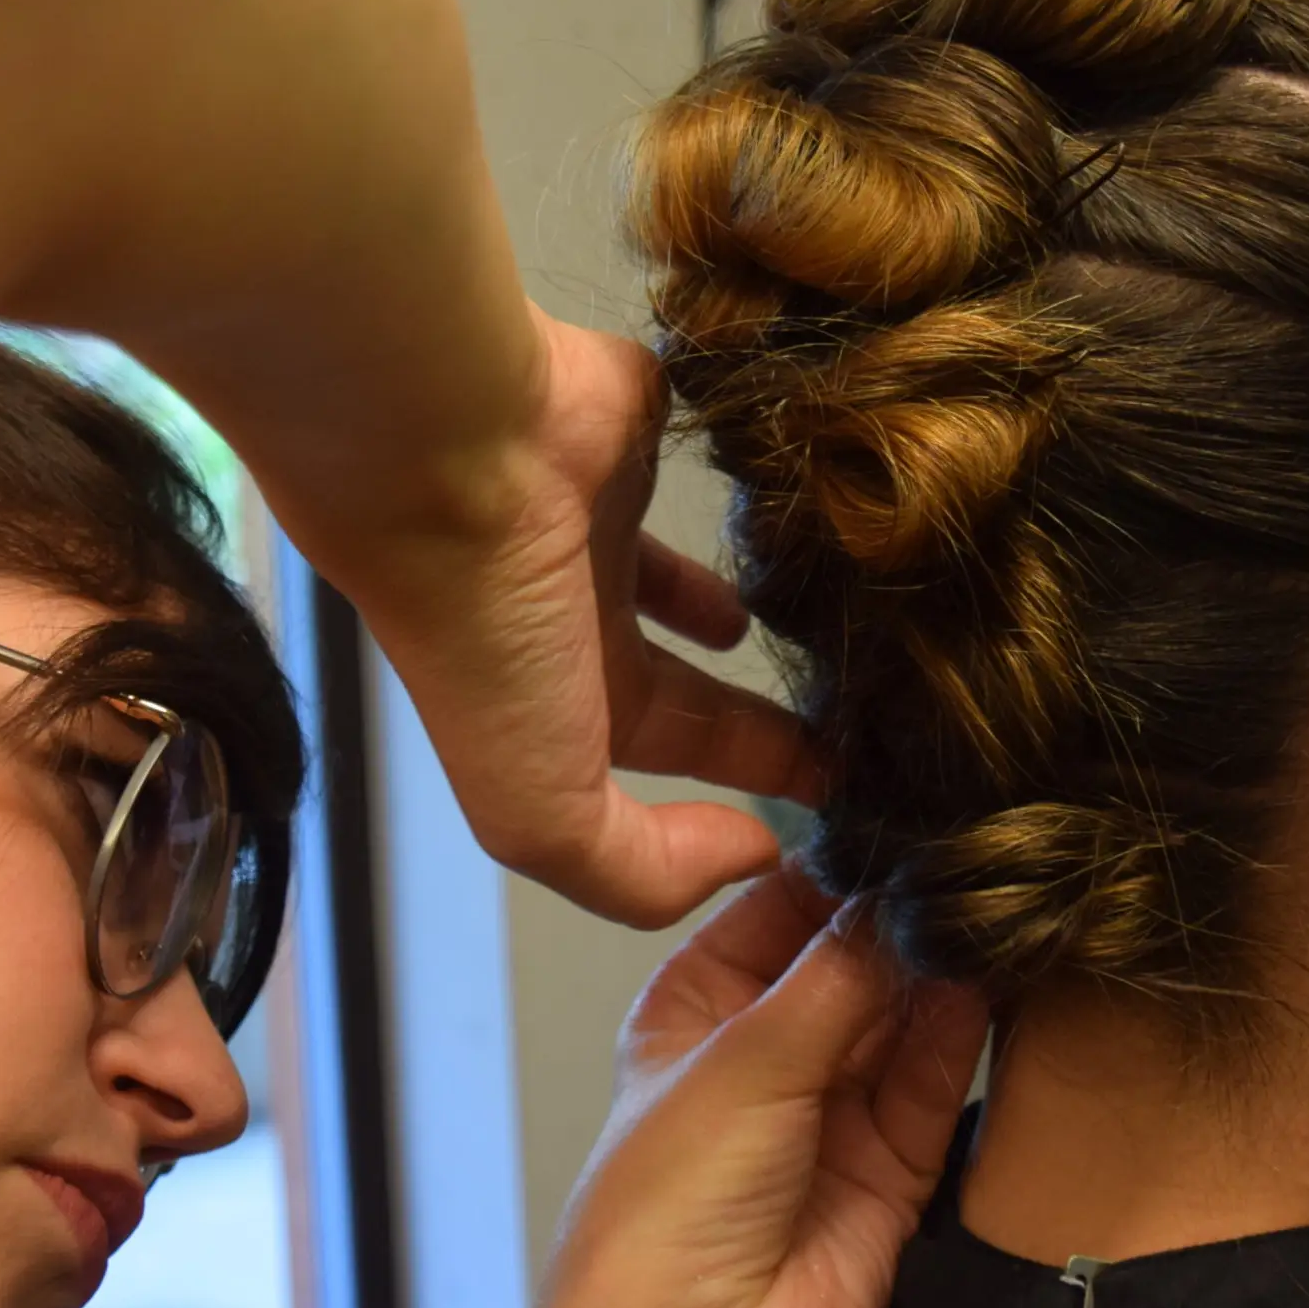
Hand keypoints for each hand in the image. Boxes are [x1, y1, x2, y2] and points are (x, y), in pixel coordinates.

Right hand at [339, 308, 824, 927]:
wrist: (455, 457)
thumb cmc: (491, 636)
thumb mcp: (544, 812)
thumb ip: (641, 872)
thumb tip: (749, 854)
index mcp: (549, 705)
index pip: (667, 751)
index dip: (748, 775)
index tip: (833, 787)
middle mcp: (567, 622)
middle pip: (683, 683)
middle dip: (755, 715)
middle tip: (853, 723)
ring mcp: (593, 525)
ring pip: (682, 582)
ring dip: (737, 611)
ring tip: (815, 627)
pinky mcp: (627, 436)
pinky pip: (691, 473)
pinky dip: (732, 497)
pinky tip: (792, 518)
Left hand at [511, 871, 987, 1307]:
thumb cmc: (657, 1218)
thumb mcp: (743, 1061)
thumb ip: (836, 974)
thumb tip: (900, 890)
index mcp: (698, 1006)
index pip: (781, 906)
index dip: (839, 869)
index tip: (902, 824)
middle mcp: (768, 1052)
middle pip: (852, 957)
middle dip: (901, 916)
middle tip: (961, 863)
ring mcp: (832, 1109)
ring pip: (904, 1013)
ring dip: (942, 966)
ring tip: (985, 909)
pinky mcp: (893, 1165)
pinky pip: (939, 1079)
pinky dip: (966, 1030)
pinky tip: (987, 977)